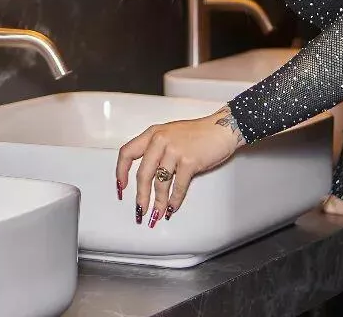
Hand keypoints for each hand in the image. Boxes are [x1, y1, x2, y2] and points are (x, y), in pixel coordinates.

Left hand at [115, 107, 245, 226]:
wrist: (222, 129)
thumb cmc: (198, 133)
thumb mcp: (170, 134)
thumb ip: (156, 150)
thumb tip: (147, 177)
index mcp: (152, 134)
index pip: (127, 153)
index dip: (121, 172)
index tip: (121, 187)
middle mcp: (160, 141)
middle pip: (143, 174)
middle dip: (140, 196)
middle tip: (140, 210)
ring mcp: (174, 151)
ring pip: (160, 183)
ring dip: (158, 202)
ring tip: (156, 213)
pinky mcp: (189, 161)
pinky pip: (178, 186)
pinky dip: (175, 200)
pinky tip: (172, 207)